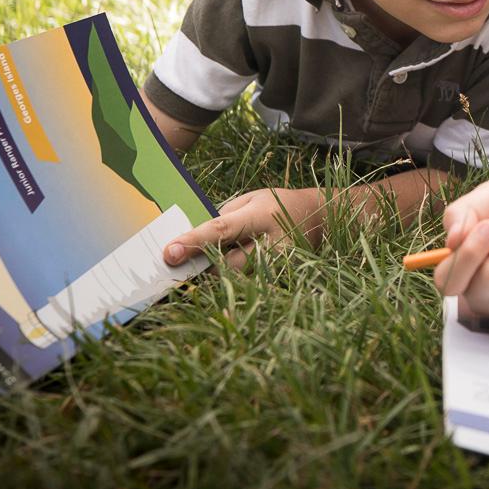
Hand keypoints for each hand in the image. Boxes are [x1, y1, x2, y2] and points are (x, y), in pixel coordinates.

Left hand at [163, 186, 324, 269]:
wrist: (319, 218)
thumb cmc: (276, 206)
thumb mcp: (250, 200)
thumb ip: (223, 219)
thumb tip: (191, 240)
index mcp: (261, 217)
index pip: (221, 231)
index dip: (193, 242)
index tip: (169, 253)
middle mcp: (273, 244)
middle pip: (227, 265)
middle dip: (199, 268)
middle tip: (175, 268)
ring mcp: (279, 267)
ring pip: (236, 282)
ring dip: (211, 278)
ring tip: (192, 273)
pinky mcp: (280, 280)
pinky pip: (246, 287)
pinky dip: (227, 285)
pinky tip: (215, 279)